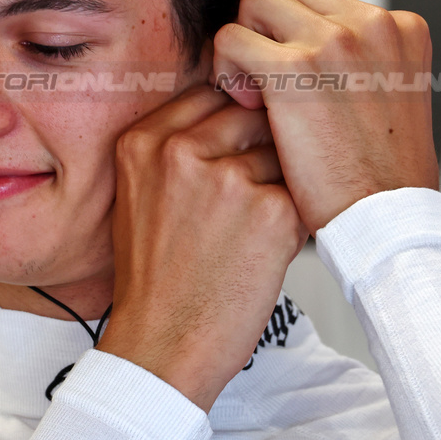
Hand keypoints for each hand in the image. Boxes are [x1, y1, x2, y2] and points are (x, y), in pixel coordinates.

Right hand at [97, 85, 307, 412]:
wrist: (161, 347)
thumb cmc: (156, 280)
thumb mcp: (139, 196)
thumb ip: (175, 147)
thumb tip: (235, 109)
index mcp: (143, 142)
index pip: (210, 92)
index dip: (234, 117)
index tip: (240, 142)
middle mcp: (181, 152)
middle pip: (251, 115)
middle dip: (261, 148)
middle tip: (250, 193)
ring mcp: (227, 179)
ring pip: (281, 153)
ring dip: (280, 184)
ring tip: (250, 230)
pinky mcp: (269, 211)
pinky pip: (300, 193)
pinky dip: (293, 221)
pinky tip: (264, 251)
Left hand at [212, 0, 438, 234]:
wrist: (387, 222)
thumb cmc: (383, 177)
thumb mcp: (391, 98)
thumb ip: (360, 62)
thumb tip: (314, 47)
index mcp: (398, 27)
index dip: (295, 36)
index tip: (297, 81)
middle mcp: (371, 23)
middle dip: (266, 31)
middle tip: (266, 84)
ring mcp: (335, 40)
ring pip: (254, 1)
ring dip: (244, 44)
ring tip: (255, 94)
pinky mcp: (295, 66)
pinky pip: (230, 37)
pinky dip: (226, 69)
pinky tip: (245, 105)